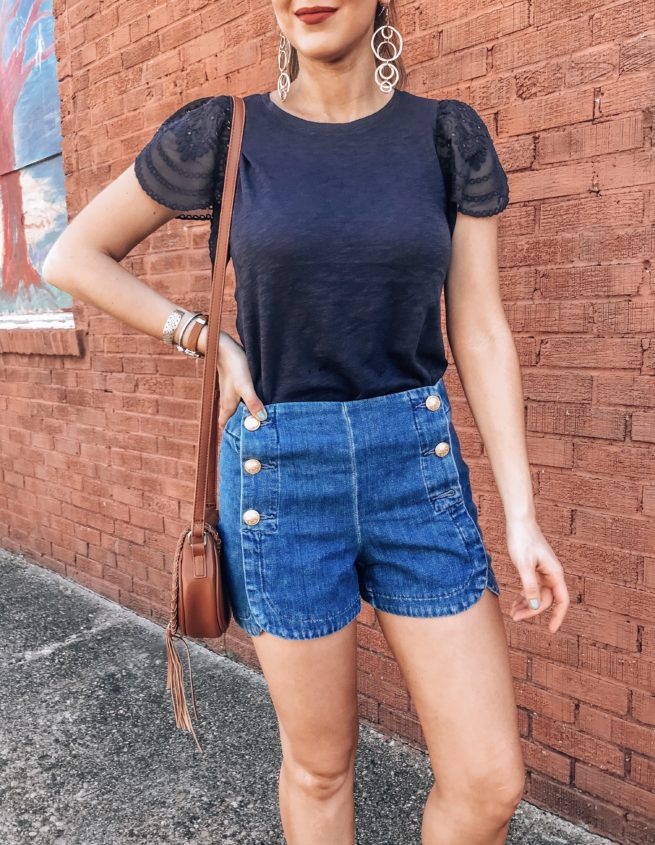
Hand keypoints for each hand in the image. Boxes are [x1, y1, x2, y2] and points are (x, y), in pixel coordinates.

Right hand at [214, 330, 266, 427]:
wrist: (224, 347)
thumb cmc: (234, 367)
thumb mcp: (245, 386)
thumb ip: (253, 403)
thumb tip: (262, 419)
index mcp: (228, 406)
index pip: (224, 425)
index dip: (231, 433)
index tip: (245, 440)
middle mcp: (227, 401)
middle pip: (231, 418)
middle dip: (241, 425)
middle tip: (258, 431)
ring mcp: (231, 393)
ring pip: (236, 408)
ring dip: (245, 414)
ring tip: (261, 419)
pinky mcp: (236, 385)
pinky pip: (241, 399)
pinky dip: (247, 404)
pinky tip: (258, 401)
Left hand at [505, 517, 569, 632]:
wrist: (519, 521)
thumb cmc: (522, 540)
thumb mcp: (524, 565)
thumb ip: (530, 586)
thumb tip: (535, 605)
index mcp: (554, 573)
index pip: (562, 600)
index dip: (558, 616)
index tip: (551, 630)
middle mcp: (552, 574)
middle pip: (546, 599)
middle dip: (531, 610)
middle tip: (513, 617)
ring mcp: (543, 571)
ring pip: (538, 594)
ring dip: (526, 604)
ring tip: (512, 612)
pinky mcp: (535, 568)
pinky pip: (532, 587)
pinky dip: (525, 595)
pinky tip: (515, 601)